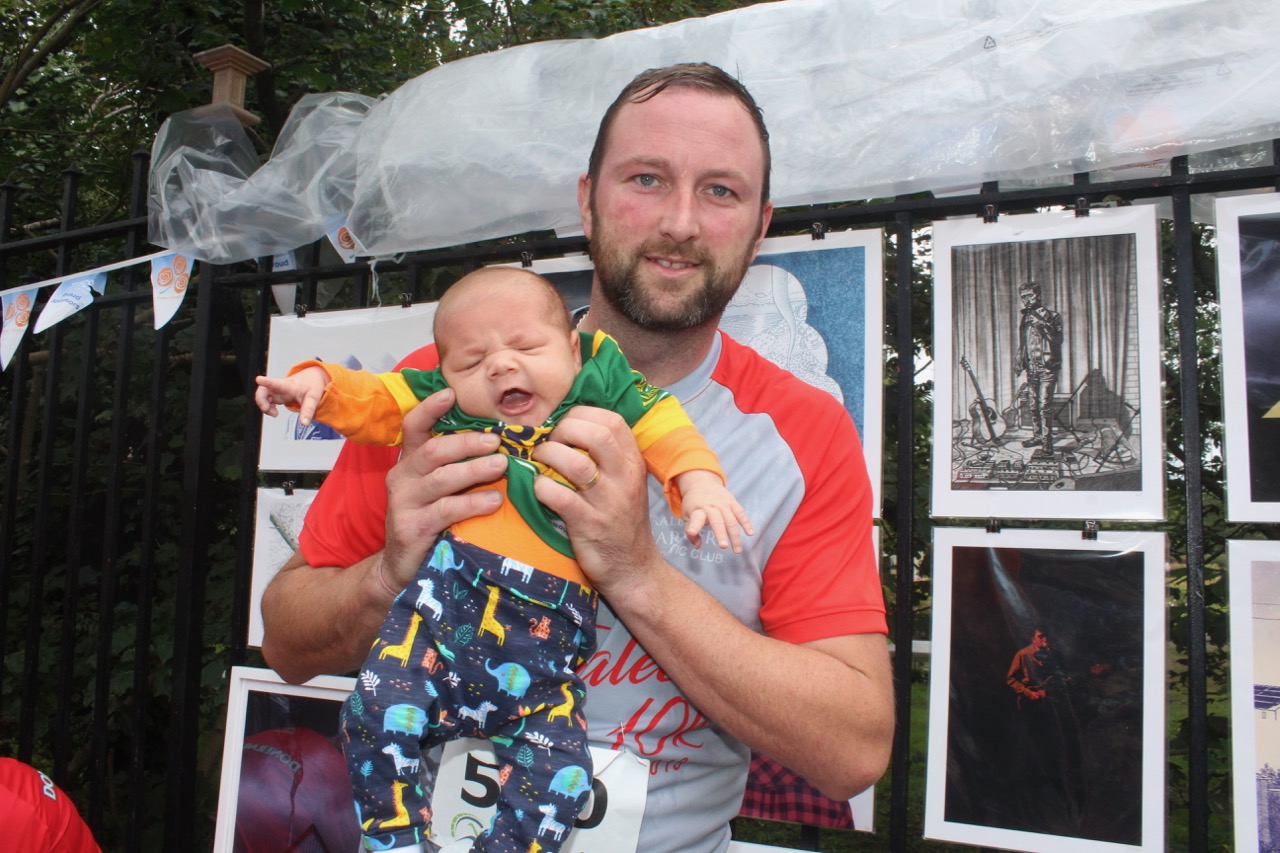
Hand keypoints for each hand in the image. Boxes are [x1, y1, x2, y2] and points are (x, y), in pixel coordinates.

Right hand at [254, 366, 329, 424]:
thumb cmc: (311, 385)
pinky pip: (266, 401)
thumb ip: (308, 411)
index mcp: (289, 386)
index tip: (258, 380)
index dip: (266, 381)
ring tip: (275, 414)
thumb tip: (304, 423)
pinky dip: (267, 408)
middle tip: (267, 409)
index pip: (276, 383)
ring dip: (264, 406)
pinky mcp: (276, 395)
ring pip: (262, 396)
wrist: (312, 379)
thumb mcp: (314, 398)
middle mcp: (280, 388)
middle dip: (260, 400)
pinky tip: (274, 412)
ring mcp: (277, 391)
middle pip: (263, 390)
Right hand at [378, 387, 507, 590]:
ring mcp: (404, 503)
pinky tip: (494, 501)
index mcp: (409, 463)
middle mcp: (401, 478)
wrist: (401, 568)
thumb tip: (497, 442)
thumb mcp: (438, 490)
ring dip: (475, 470)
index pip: (414, 427)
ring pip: (441, 478)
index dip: (430, 408)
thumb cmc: (429, 522)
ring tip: (503, 466)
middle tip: (497, 440)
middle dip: (467, 442)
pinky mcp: (412, 528)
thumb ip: (456, 466)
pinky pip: (446, 510)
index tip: (450, 393)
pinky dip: (473, 503)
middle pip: (434, 451)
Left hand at [530, 405, 658, 596]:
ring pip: (576, 464)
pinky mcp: (589, 526)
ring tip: (538, 460)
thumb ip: (606, 456)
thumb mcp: (626, 483)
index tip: (563, 424)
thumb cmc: (622, 520)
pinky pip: (560, 497)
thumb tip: (569, 426)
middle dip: (564, 430)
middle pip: (596, 435)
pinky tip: (539, 488)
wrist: (633, 568)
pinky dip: (542, 487)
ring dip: (549, 456)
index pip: (612, 421)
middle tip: (548, 441)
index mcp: (633, 463)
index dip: (581, 415)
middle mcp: (625, 479)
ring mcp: (608, 503)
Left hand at [673, 469, 753, 552]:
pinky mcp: (732, 502)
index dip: (694, 526)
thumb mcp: (686, 515)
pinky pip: (740, 513)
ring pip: (731, 520)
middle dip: (721, 533)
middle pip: (717, 521)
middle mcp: (711, 506)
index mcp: (697, 510)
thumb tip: (697, 546)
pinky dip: (746, 523)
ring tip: (737, 550)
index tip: (692, 533)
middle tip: (723, 547)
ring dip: (735, 536)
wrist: (702, 483)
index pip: (696, 519)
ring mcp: (723, 504)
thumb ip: (690, 531)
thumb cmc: (693, 503)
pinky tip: (750, 533)